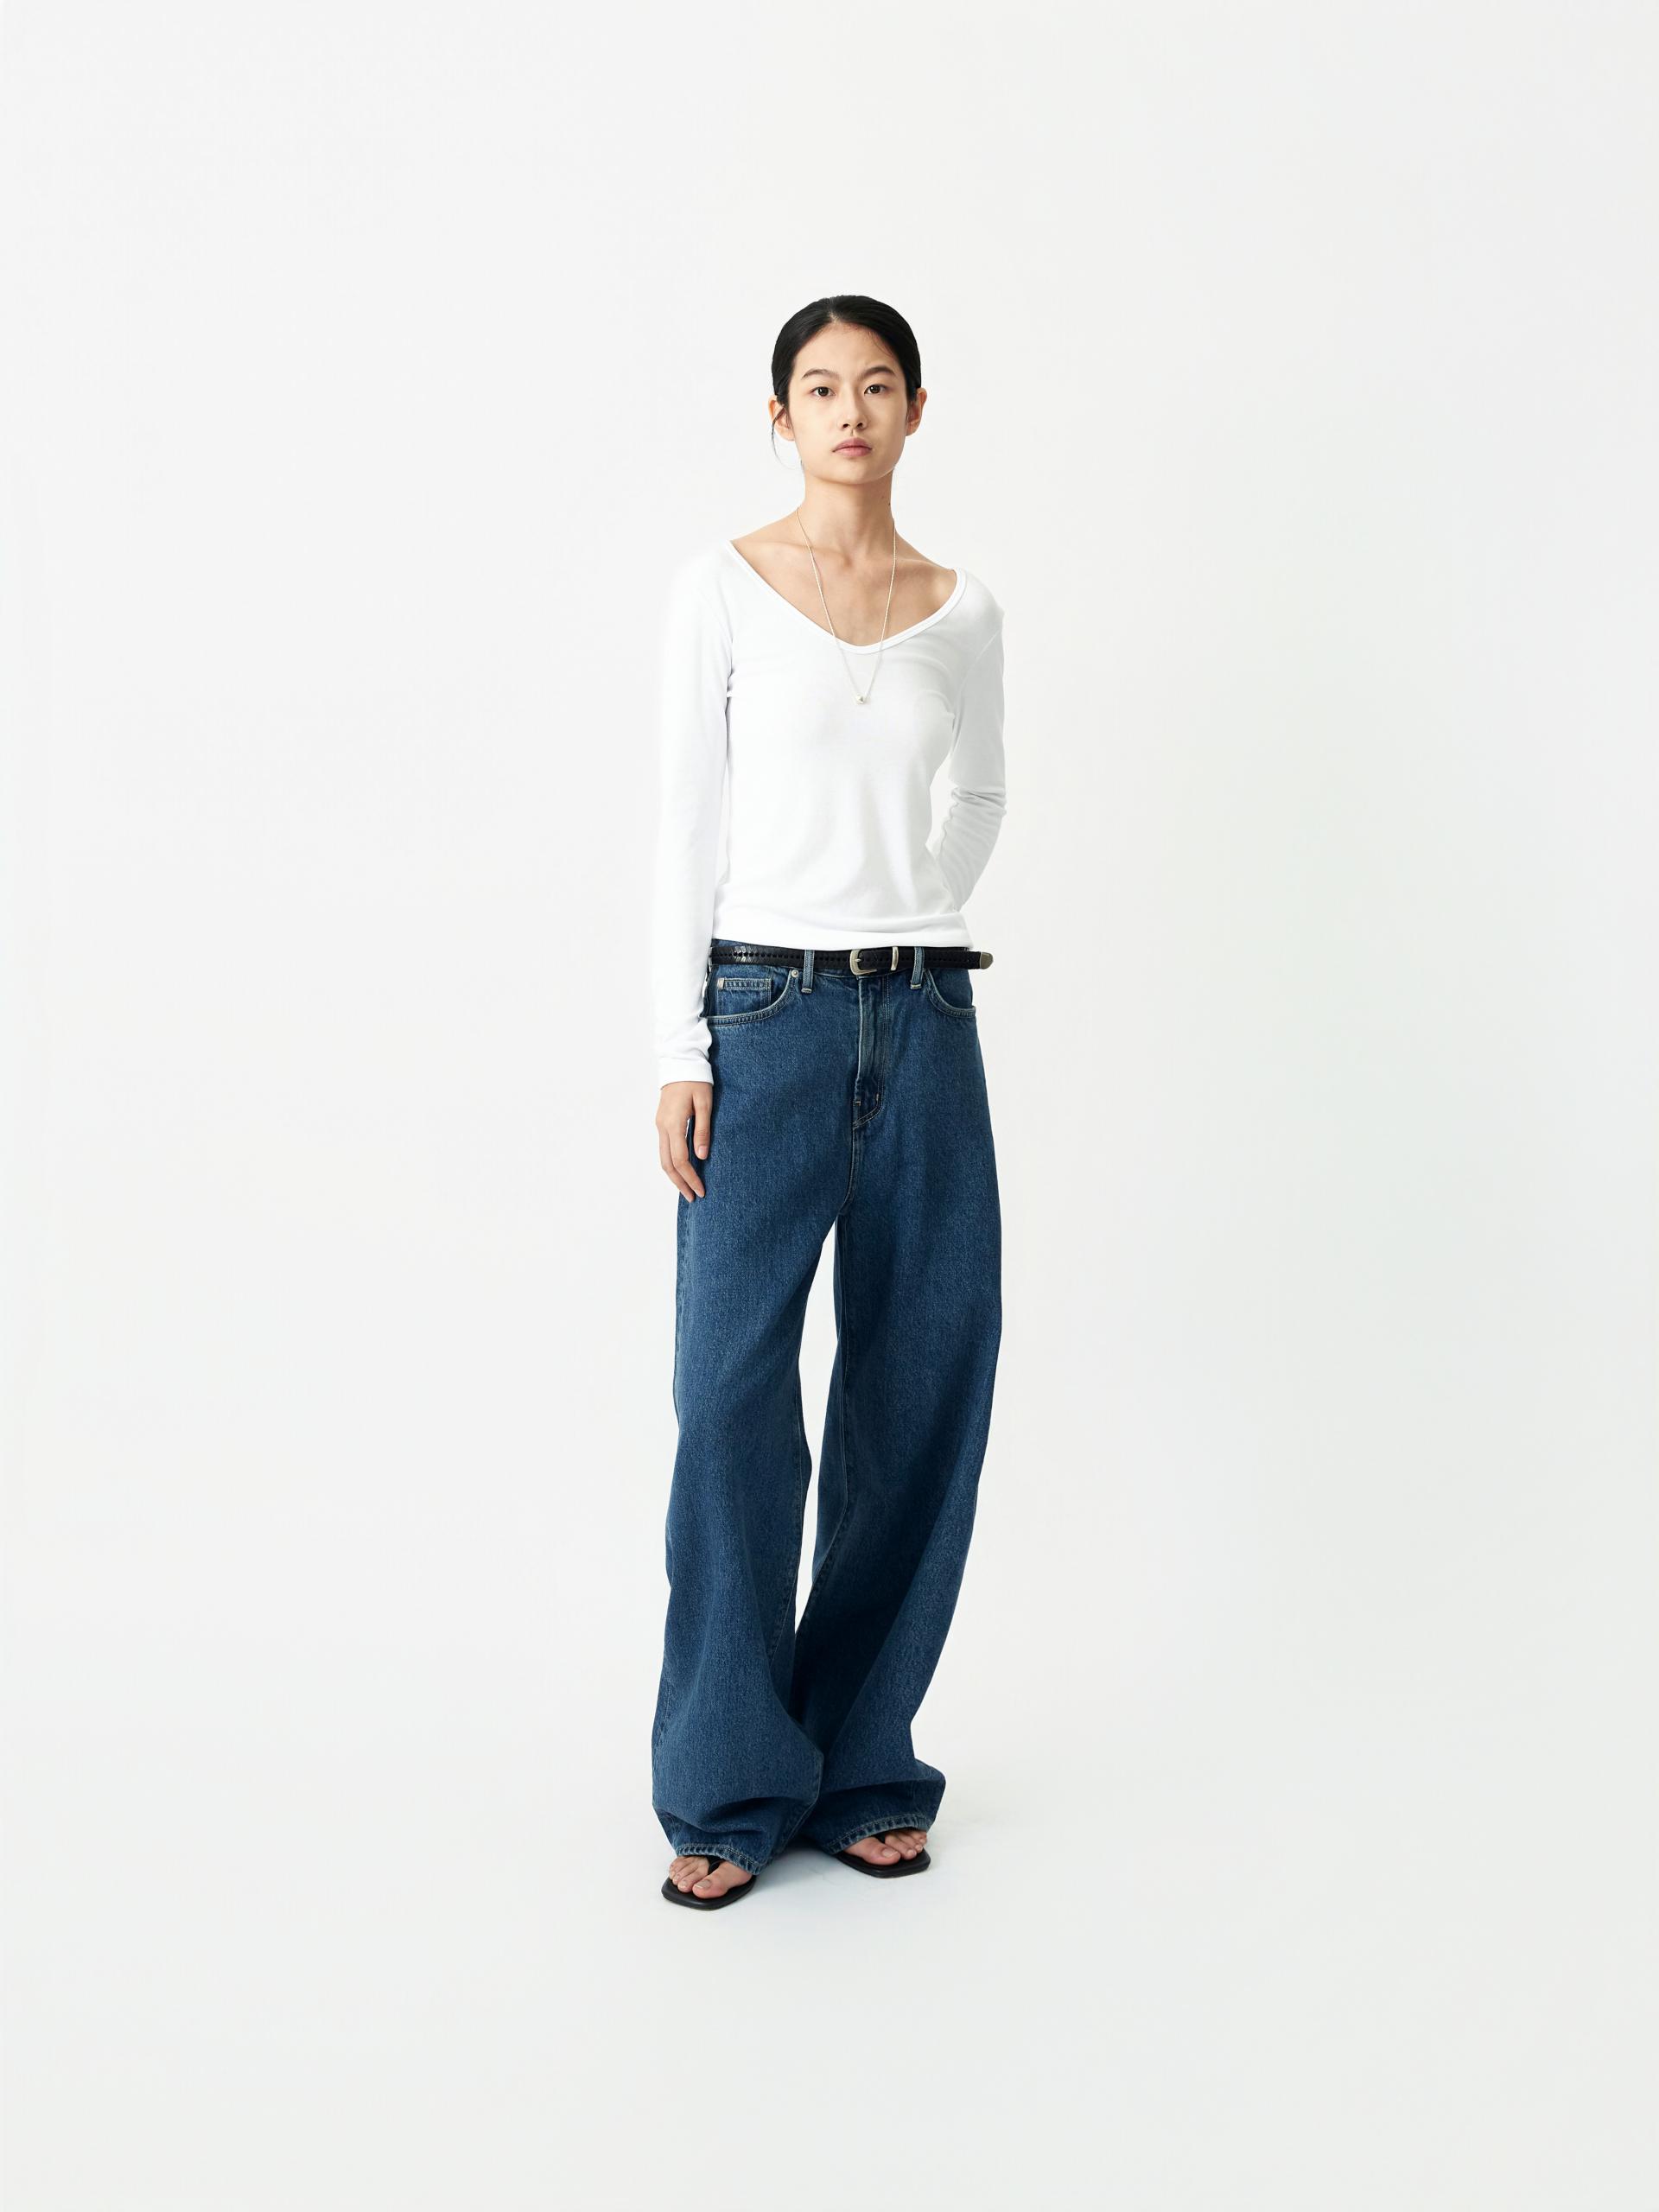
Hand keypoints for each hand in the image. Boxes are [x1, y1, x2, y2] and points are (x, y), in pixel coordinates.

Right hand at [657, 1081, 711, 1199]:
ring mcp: (660, 1125)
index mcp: (673, 1123)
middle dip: (680, 1183)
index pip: (680, 1160)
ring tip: (687, 1189)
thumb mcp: (705, 1104)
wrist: (680, 1063)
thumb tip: (702, 1156)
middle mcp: (662, 1127)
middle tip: (693, 1197)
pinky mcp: (662, 1123)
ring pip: (663, 1158)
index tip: (701, 1191)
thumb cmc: (696, 1081)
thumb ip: (702, 1130)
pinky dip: (672, 1164)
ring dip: (674, 1176)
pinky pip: (664, 1149)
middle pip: (667, 1164)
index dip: (690, 1178)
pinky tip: (682, 1170)